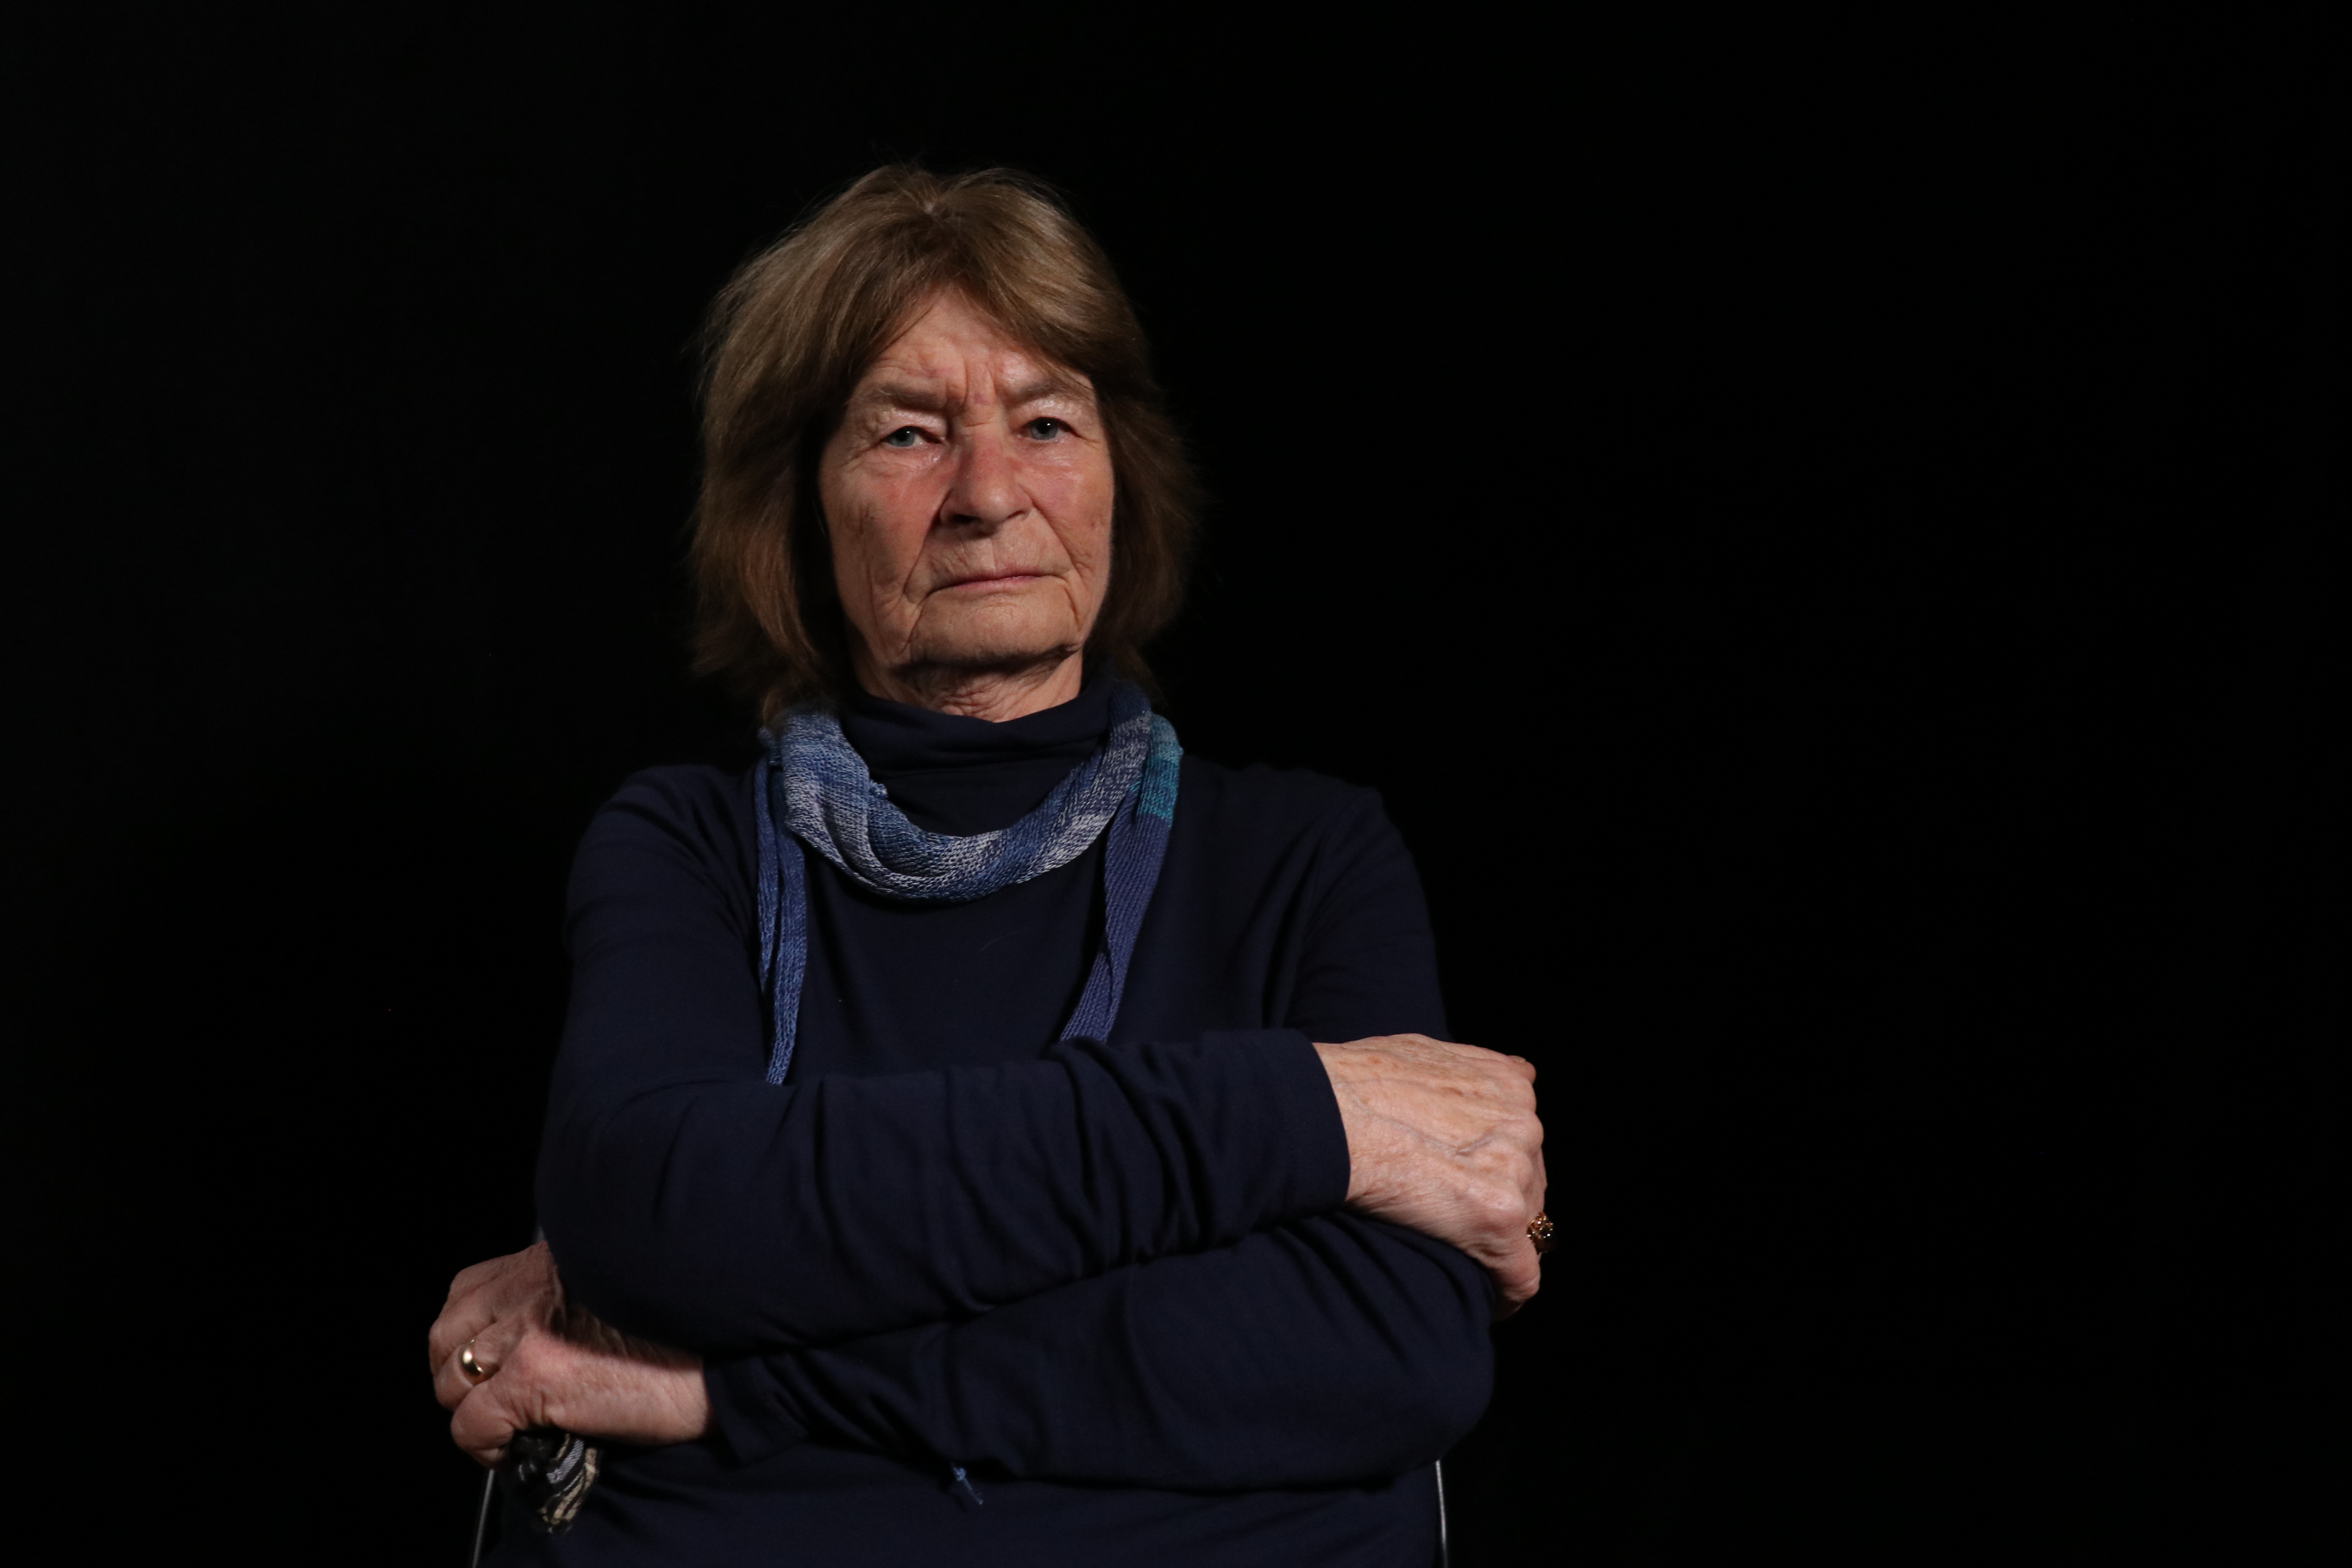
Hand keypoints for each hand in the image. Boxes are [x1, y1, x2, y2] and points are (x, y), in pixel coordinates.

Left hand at [428, 1242, 710, 1465]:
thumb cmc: (702, 1322)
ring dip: (471, 1408)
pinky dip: (483, 1445)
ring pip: (452, 1378)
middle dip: (459, 1371)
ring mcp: (531, 1330)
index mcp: (557, 1259)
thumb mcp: (632, 1284)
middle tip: (492, 1400)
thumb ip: (583, 1293)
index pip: (472, 1288)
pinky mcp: (537, 1377)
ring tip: (506, 1429)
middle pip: (448, 1332)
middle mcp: (535, 1286)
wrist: (738, 1346)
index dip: (472, 1332)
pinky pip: (472, 1423)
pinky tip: (515, 1449)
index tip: (492, 1360)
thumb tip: (560, 1336)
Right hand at [1314, 1034, 1547, 1315]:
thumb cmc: (1354, 1084)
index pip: (1523, 1141)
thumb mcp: (1423, 1052)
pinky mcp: (1497, 1217)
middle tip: (1453, 1225)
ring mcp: (1514, 1169)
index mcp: (1508, 1085)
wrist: (1322, 1115)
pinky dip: (1506, 1294)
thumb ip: (1474, 1067)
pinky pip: (1520, 1275)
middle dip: (1498, 1205)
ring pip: (1525, 1227)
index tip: (1473, 1188)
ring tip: (1459, 1258)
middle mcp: (1523, 1122)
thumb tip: (1520, 1072)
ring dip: (1496, 1244)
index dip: (1497, 1168)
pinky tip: (1489, 1304)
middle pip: (1529, 1184)